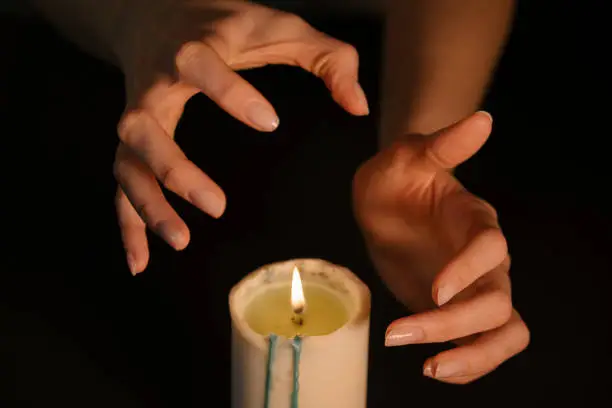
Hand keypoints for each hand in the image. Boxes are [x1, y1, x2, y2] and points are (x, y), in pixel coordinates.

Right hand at [111, 0, 368, 273]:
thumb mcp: (278, 26)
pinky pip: (123, 182)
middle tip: (218, 206)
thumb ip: (327, 57)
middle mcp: (155, 84)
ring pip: (129, 163)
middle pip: (147, 128)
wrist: (152, 12)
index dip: (231, 93)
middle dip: (176, 170)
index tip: (269, 122)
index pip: (201, 66)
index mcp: (193, 48)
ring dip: (147, 206)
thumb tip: (358, 108)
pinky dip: (127, 224)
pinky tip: (142, 261)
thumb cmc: (225, 23)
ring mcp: (138, 114)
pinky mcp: (131, 139)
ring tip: (180, 241)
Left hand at [353, 112, 528, 383]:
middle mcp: (485, 258)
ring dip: (473, 356)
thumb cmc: (394, 179)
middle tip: (399, 334)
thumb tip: (483, 119)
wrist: (385, 205)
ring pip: (504, 331)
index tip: (433, 291)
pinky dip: (467, 363)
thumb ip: (441, 146)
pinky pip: (483, 345)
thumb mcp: (406, 158)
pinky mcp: (460, 312)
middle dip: (453, 325)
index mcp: (474, 219)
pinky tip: (431, 366)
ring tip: (429, 368)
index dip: (468, 271)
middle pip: (496, 300)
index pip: (490, 248)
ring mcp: (475, 288)